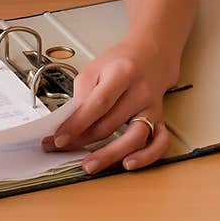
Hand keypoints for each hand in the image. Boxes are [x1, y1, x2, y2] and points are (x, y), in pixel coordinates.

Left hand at [42, 37, 172, 174]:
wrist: (151, 55)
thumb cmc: (120, 63)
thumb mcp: (95, 68)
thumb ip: (82, 93)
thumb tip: (71, 122)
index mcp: (122, 73)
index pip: (98, 103)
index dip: (77, 124)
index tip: (59, 138)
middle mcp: (140, 92)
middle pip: (111, 123)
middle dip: (83, 141)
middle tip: (62, 150)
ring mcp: (152, 108)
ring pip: (135, 138)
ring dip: (110, 155)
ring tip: (90, 165)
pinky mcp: (160, 120)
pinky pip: (160, 144)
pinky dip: (146, 157)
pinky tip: (128, 163)